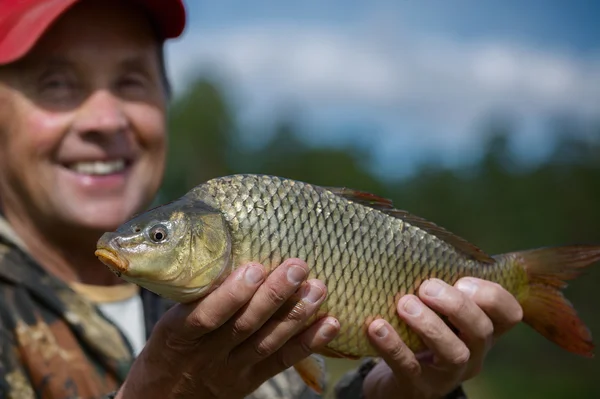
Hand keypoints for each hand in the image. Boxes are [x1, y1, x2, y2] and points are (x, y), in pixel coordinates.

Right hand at [115, 258, 339, 398]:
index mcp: (179, 335)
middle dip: (274, 295)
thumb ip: (198, 297)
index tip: (255, 267)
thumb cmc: (168, 350)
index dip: (233, 294)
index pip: (206, 316)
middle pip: (244, 326)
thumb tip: (234, 251)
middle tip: (298, 267)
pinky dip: (308, 343)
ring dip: (296, 315)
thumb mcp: (168, 322)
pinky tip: (329, 324)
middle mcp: (207, 355)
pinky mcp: (251, 381)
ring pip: (267, 342)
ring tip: (318, 288)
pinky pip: (282, 363)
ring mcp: (232, 371)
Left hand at [362, 277, 522, 398]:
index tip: (462, 280)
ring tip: (404, 304)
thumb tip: (414, 243)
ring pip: (454, 353)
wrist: (398, 379)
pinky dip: (393, 346)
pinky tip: (377, 327)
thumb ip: (439, 284)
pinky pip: (409, 368)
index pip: (509, 312)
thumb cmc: (420, 332)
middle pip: (482, 330)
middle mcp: (473, 353)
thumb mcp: (437, 309)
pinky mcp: (418, 387)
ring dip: (430, 325)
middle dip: (456, 305)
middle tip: (426, 288)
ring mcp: (448, 374)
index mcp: (482, 329)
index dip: (492, 295)